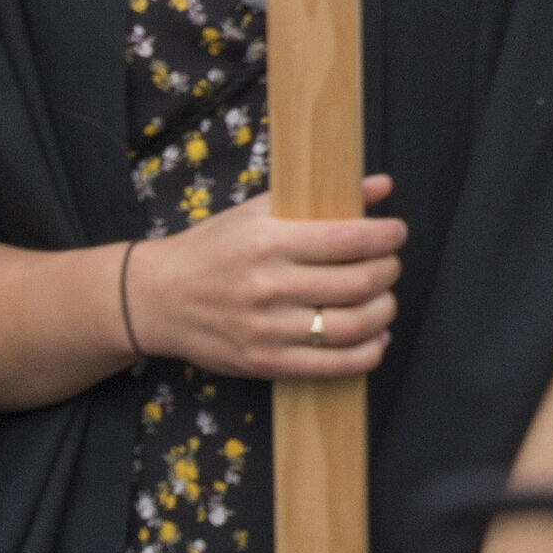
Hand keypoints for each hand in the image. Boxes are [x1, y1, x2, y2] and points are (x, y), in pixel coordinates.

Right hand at [129, 174, 402, 378]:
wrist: (156, 297)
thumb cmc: (213, 248)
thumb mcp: (259, 211)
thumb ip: (323, 200)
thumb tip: (383, 185)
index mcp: (270, 241)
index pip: (350, 240)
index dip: (387, 236)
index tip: (396, 233)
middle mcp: (270, 286)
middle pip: (359, 283)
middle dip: (389, 271)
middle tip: (390, 265)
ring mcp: (266, 329)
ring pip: (351, 326)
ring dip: (384, 312)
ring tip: (384, 299)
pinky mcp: (262, 363)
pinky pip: (330, 366)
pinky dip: (365, 354)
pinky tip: (375, 339)